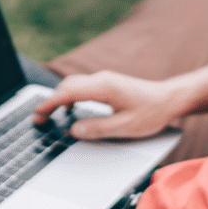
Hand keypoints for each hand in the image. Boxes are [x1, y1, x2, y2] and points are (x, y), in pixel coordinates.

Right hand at [33, 71, 187, 139]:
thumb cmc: (152, 112)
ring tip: (49, 114)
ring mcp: (105, 79)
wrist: (170, 99)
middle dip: (50, 101)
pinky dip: (70, 96)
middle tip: (38, 119)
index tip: (37, 115)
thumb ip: (98, 129)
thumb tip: (74, 129)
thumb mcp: (125, 127)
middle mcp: (102, 79)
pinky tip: (70, 109)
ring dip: (59, 98)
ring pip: (74, 84)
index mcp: (104, 87)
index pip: (68, 92)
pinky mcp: (109, 83)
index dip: (49, 104)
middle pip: (67, 86)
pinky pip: (83, 86)